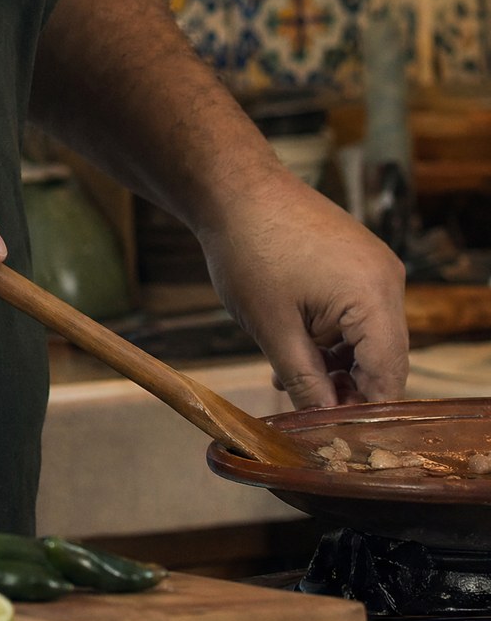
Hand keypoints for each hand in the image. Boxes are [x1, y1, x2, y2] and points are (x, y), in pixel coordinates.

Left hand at [197, 169, 407, 409]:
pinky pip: (356, 310)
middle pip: (382, 358)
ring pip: (367, 336)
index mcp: (374, 297)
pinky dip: (332, 333)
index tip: (331, 434)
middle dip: (346, 387)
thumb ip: (305, 382)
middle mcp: (387, 280)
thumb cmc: (248, 250)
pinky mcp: (358, 257)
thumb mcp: (273, 329)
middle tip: (305, 408)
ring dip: (334, 362)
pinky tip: (296, 348)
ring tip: (289, 376)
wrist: (233, 186)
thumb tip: (325, 423)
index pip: (388, 378)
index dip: (362, 411)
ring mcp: (375, 265)